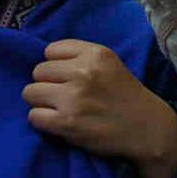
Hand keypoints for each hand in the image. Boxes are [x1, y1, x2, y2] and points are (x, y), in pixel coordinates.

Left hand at [23, 39, 176, 177]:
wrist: (146, 128)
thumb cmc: (125, 95)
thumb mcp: (110, 63)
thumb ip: (80, 57)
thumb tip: (43, 61)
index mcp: (95, 53)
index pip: (50, 50)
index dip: (56, 65)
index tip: (66, 77)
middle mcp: (83, 72)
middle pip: (38, 71)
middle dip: (46, 84)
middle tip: (62, 95)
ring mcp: (74, 97)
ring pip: (30, 92)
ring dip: (41, 102)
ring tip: (57, 109)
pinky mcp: (67, 122)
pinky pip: (33, 116)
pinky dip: (42, 121)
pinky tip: (57, 122)